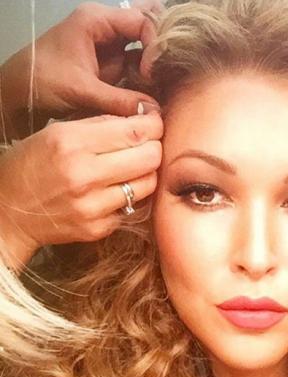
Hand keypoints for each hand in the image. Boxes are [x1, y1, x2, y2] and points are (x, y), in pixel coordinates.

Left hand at [0, 2, 161, 137]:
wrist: (19, 92)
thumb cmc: (41, 81)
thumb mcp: (82, 91)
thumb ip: (120, 100)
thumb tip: (154, 112)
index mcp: (96, 19)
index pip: (142, 21)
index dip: (154, 45)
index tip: (151, 73)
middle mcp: (106, 25)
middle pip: (147, 21)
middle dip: (161, 42)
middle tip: (167, 67)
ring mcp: (110, 42)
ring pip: (146, 38)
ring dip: (157, 56)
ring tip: (163, 77)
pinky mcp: (112, 60)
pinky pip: (139, 58)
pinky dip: (150, 70)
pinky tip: (156, 85)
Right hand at [0, 111, 162, 270]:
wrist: (7, 212)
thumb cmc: (31, 165)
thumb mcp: (55, 132)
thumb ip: (99, 125)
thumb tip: (141, 119)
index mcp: (72, 144)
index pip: (135, 132)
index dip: (154, 126)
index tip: (154, 124)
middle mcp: (84, 176)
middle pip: (150, 158)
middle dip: (154, 147)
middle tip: (146, 145)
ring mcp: (93, 206)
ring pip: (148, 184)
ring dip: (146, 173)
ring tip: (132, 167)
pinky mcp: (99, 228)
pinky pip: (133, 208)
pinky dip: (130, 197)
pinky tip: (114, 190)